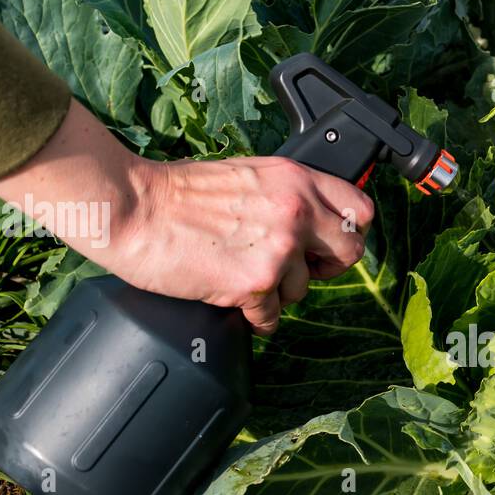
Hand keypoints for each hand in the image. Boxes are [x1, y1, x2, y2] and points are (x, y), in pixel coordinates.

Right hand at [0, 100, 374, 334]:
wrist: (134, 209)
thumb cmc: (177, 193)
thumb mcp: (247, 176)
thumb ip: (285, 195)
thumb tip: (310, 223)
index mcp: (295, 179)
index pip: (360, 208)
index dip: (347, 231)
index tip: (327, 242)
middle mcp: (295, 210)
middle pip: (351, 251)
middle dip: (327, 267)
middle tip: (298, 269)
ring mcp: (278, 248)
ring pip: (303, 289)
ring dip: (276, 292)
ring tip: (241, 275)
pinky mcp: (255, 282)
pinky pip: (272, 318)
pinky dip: (254, 317)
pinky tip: (233, 299)